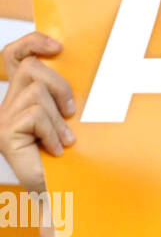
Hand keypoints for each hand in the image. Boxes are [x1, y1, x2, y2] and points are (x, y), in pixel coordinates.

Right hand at [0, 32, 75, 192]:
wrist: (64, 194)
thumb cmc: (70, 158)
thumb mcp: (69, 118)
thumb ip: (63, 95)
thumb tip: (76, 67)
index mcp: (21, 96)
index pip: (15, 55)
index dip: (32, 42)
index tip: (57, 46)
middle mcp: (7, 104)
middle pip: (31, 68)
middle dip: (59, 86)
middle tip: (70, 112)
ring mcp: (3, 119)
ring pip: (36, 91)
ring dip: (57, 117)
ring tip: (63, 139)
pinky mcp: (5, 134)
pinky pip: (35, 114)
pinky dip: (52, 132)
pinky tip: (56, 149)